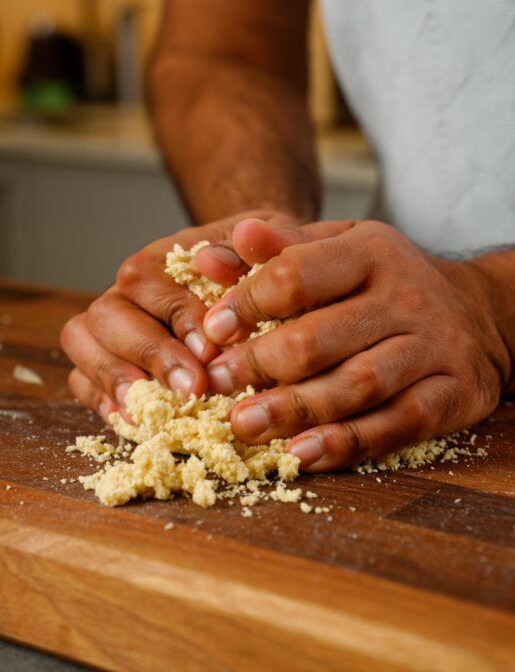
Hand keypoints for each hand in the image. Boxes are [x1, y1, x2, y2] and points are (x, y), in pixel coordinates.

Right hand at [60, 210, 298, 420]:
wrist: (269, 291)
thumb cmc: (270, 274)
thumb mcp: (276, 251)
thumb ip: (252, 251)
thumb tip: (213, 262)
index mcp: (165, 259)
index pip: (145, 278)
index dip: (174, 315)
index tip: (210, 348)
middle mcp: (131, 292)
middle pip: (106, 313)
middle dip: (148, 354)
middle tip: (190, 386)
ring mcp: (114, 328)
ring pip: (81, 342)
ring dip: (114, 377)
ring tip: (150, 409)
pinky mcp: (109, 364)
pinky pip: (82, 380)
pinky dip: (102, 401)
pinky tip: (136, 420)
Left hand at [197, 219, 511, 470]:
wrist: (481, 314)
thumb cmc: (386, 283)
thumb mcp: (339, 249)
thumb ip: (276, 253)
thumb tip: (205, 258)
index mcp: (371, 252)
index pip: (298, 275)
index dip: (247, 304)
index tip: (211, 331)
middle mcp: (407, 297)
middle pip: (321, 337)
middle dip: (261, 365)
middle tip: (218, 385)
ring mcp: (435, 348)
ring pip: (357, 385)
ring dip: (295, 410)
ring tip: (244, 425)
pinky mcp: (455, 394)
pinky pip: (397, 425)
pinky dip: (347, 443)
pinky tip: (303, 454)